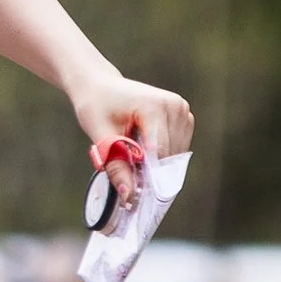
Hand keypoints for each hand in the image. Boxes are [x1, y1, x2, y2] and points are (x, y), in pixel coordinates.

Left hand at [71, 74, 193, 203]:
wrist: (99, 85)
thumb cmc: (97, 106)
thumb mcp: (101, 137)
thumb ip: (117, 166)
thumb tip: (129, 195)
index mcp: (155, 107)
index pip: (159, 154)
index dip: (147, 178)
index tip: (133, 196)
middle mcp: (175, 106)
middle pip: (169, 156)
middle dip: (150, 173)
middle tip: (128, 181)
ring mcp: (182, 110)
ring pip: (175, 155)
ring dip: (156, 165)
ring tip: (132, 158)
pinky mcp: (184, 116)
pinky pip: (176, 148)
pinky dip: (161, 156)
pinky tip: (142, 150)